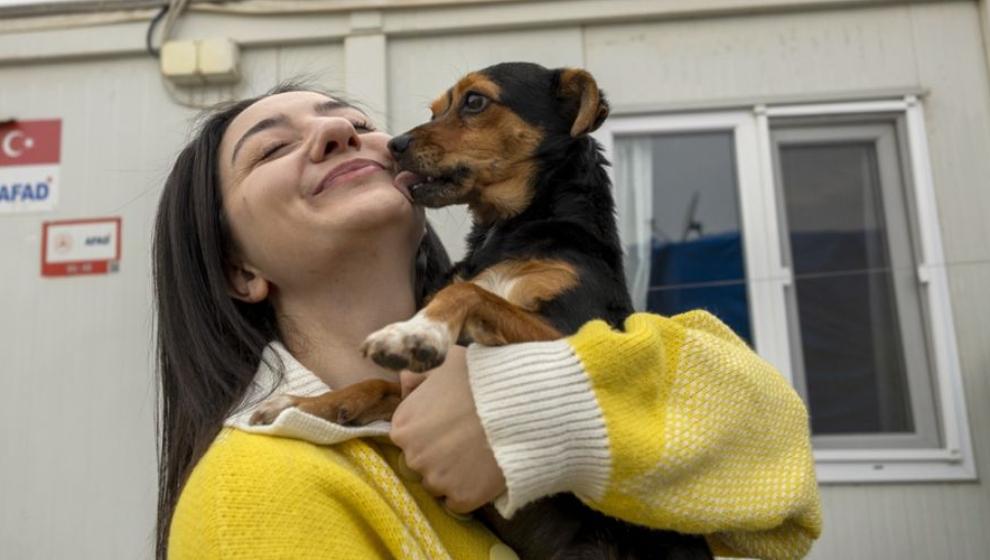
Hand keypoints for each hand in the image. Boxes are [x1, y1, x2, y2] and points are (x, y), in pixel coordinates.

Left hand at [389, 345, 505, 512]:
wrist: (523, 407)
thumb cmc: (486, 380)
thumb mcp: (451, 364)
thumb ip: (423, 376)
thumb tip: (405, 379)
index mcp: (403, 425)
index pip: (407, 438)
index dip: (429, 432)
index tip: (450, 425)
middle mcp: (413, 456)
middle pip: (420, 463)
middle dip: (438, 454)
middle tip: (466, 439)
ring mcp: (437, 480)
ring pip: (438, 484)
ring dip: (453, 474)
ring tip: (478, 454)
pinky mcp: (461, 498)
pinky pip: (458, 502)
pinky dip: (469, 491)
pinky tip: (484, 471)